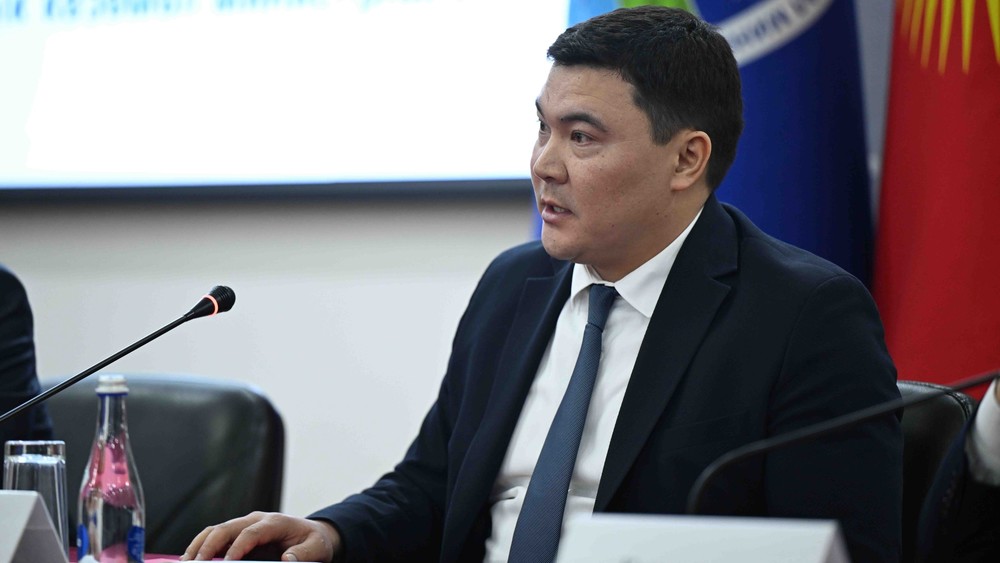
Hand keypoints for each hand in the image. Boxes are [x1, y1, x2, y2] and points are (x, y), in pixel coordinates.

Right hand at [181, 511, 341, 561]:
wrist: (313, 533)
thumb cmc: (313, 541)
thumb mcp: (317, 548)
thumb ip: (303, 554)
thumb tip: (287, 560)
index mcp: (275, 522)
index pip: (250, 533)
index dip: (237, 548)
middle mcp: (257, 520)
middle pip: (226, 528)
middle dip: (209, 546)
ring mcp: (246, 524)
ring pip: (216, 530)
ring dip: (200, 545)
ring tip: (186, 562)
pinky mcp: (239, 532)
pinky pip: (216, 536)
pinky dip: (202, 545)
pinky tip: (192, 559)